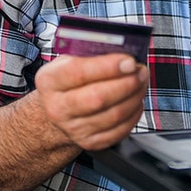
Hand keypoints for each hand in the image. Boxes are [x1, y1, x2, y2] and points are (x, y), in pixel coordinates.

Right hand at [34, 53, 148, 150]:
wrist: (58, 110)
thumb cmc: (69, 80)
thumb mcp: (70, 60)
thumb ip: (91, 53)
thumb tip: (122, 48)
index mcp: (50, 81)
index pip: (79, 73)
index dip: (108, 67)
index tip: (129, 61)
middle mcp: (57, 108)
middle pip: (98, 98)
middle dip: (127, 83)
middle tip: (141, 71)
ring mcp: (73, 128)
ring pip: (113, 115)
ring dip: (135, 96)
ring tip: (141, 82)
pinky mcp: (90, 142)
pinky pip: (120, 130)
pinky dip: (134, 113)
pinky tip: (135, 100)